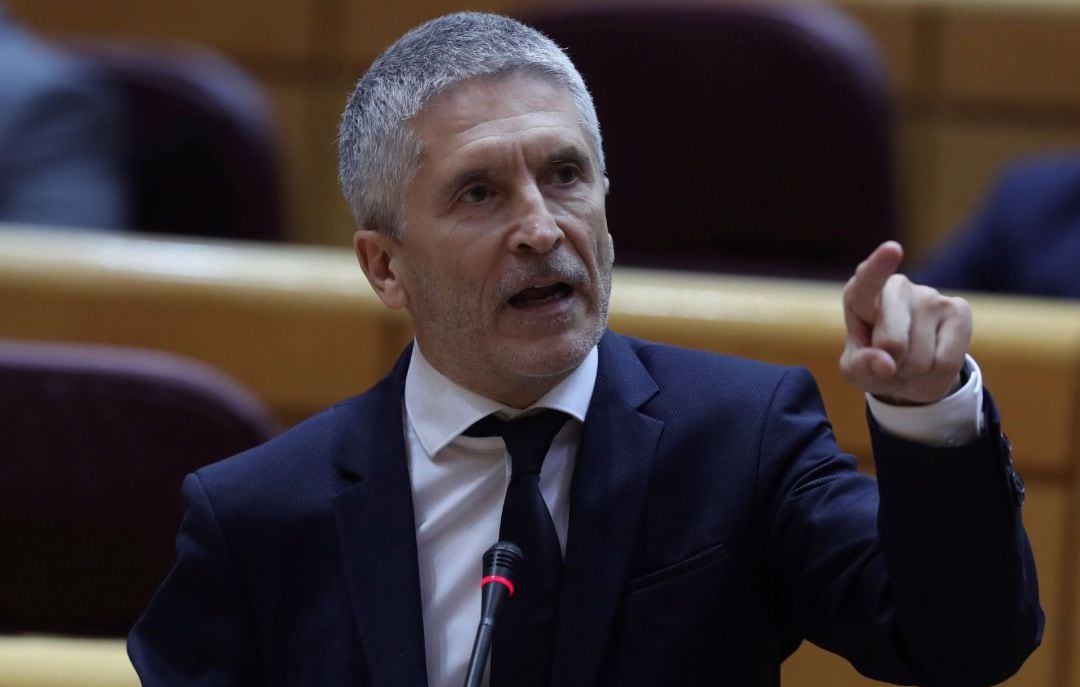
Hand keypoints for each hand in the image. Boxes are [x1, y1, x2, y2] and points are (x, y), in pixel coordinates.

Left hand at [839, 241, 971, 404]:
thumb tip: (886, 364)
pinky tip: (933, 358)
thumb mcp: (856, 370)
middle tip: (890, 360)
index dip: (878, 267)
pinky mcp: (959, 310)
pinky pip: (948, 360)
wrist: (913, 372)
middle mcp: (896, 287)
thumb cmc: (876, 364)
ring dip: (913, 370)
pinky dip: (937, 372)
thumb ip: (861, 365)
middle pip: (892, 342)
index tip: (893, 249)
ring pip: (920, 358)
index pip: (867, 281)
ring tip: (910, 360)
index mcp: (861, 296)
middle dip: (890, 363)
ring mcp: (931, 295)